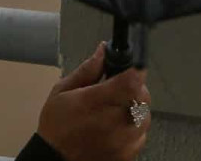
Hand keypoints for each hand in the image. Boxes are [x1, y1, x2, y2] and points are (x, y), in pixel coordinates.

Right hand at [36, 43, 149, 160]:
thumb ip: (87, 70)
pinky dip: (134, 129)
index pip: (131, 81)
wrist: (55, 159)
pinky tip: (117, 128)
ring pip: (145, 117)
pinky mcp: (126, 155)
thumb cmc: (56, 125)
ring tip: (116, 111)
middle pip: (143, 97)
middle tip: (119, 90)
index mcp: (94, 102)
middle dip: (135, 89)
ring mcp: (122, 142)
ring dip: (135, 109)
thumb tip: (103, 50)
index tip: (131, 68)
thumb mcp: (63, 91)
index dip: (135, 70)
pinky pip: (141, 136)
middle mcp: (112, 123)